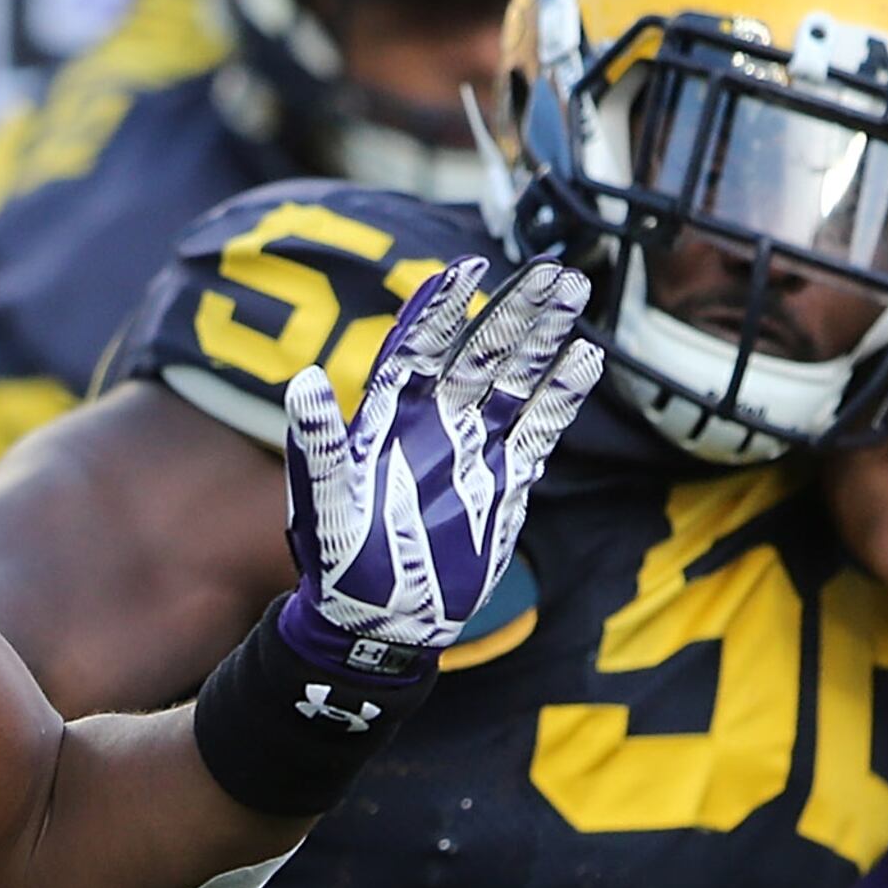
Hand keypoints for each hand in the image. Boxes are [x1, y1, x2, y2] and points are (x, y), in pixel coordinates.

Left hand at [278, 258, 598, 682]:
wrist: (380, 623)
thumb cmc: (338, 563)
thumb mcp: (321, 503)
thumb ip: (316, 443)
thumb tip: (302, 380)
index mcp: (388, 415)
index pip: (419, 344)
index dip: (444, 305)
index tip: (471, 264)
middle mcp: (435, 420)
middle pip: (481, 350)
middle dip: (515, 308)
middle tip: (552, 268)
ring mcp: (473, 447)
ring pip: (515, 378)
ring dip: (544, 337)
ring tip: (574, 290)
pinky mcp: (505, 480)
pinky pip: (537, 427)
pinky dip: (561, 395)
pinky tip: (585, 358)